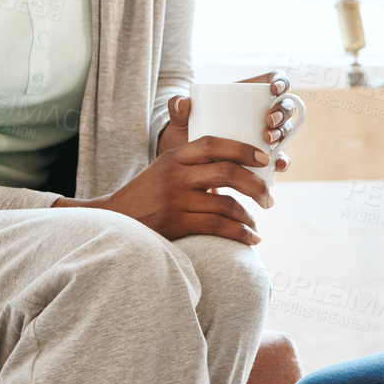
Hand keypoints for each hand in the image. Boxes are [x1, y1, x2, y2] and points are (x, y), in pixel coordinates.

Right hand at [57, 136, 274, 244]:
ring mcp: (175, 199)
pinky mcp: (176, 223)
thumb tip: (237, 163)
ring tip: (255, 225)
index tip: (264, 160)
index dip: (242, 149)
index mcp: (174, 156)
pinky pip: (218, 227)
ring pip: (226, 204)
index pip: (214, 144)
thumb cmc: (147, 194)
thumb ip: (193, 163)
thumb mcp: (164, 169)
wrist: (114, 220)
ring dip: (249, 216)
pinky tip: (250, 239)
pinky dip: (239, 234)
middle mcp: (176, 175)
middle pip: (228, 173)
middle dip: (256, 186)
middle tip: (269, 199)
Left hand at [160, 70, 297, 171]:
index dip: (280, 82)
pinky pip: (279, 159)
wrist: (186, 165)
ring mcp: (265, 137)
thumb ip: (177, 110)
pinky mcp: (264, 159)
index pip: (273, 82)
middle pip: (284, 107)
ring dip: (282, 134)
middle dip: (281, 112)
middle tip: (268, 121)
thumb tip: (181, 101)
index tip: (274, 89)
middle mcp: (261, 115)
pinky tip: (277, 165)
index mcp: (247, 96)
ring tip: (268, 139)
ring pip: (285, 131)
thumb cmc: (187, 133)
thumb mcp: (181, 121)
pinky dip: (282, 161)